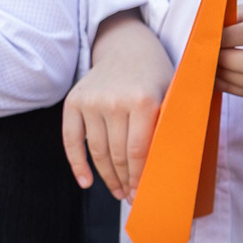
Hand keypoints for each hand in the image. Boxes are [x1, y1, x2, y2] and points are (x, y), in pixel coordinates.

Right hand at [63, 12, 174, 198]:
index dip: (139, 177)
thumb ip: (168, 125)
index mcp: (143, 100)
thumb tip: (170, 170)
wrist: (127, 46)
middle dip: (125, 181)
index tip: (142, 194)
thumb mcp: (171, 94)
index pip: (138, 151)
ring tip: (117, 191)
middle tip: (131, 196)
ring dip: (107, 177)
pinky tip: (86, 182)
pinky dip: (77, 164)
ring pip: (97, 151)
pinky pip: (71, 140)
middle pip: (117, 155)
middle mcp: (114, 101)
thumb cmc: (155, 75)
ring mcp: (91, 101)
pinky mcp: (73, 102)